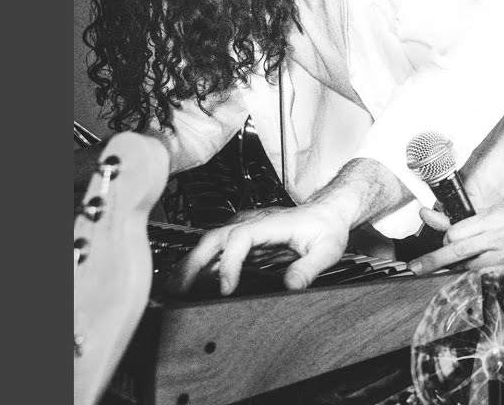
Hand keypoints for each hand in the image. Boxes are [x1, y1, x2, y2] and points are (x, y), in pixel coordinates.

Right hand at [166, 202, 349, 295]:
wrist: (328, 213)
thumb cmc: (326, 228)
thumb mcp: (327, 249)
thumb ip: (309, 268)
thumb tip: (290, 286)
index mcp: (269, 224)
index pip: (239, 239)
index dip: (229, 264)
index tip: (226, 289)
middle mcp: (251, 224)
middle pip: (214, 239)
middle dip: (193, 264)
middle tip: (178, 289)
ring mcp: (245, 230)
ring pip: (210, 245)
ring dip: (191, 266)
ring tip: (175, 290)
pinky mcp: (244, 240)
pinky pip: (218, 251)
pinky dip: (202, 266)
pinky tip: (192, 283)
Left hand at [407, 197, 503, 274]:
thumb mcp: (486, 213)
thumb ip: (456, 220)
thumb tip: (424, 215)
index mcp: (492, 219)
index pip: (457, 233)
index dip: (446, 238)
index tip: (448, 239)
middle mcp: (498, 239)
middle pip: (458, 253)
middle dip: (432, 260)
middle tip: (413, 268)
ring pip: (469, 269)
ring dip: (455, 269)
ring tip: (450, 266)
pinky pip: (483, 279)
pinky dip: (472, 277)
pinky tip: (470, 275)